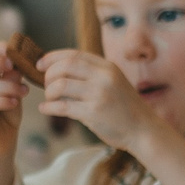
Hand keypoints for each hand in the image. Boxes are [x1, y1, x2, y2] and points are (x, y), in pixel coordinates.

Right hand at [0, 44, 28, 184]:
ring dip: (7, 87)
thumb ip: (15, 76)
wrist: (3, 140)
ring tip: (24, 92)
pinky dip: (2, 101)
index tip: (16, 52)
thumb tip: (19, 62)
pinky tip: (15, 103)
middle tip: (13, 66)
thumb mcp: (15, 90)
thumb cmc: (8, 112)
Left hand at [37, 49, 184, 184]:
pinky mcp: (94, 113)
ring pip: (60, 85)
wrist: (143, 130)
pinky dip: (49, 107)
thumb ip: (90, 76)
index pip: (74, 54)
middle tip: (45, 84)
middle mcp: (104, 77)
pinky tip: (45, 109)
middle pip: (65, 66)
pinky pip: (62, 107)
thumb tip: (56, 72)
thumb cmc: (124, 108)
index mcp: (107, 67)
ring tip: (49, 98)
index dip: (52, 57)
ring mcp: (99, 94)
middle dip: (48, 74)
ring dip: (49, 92)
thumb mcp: (112, 83)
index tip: (40, 64)